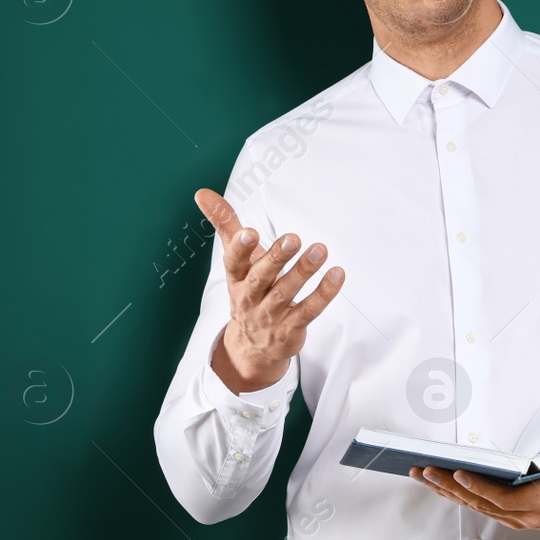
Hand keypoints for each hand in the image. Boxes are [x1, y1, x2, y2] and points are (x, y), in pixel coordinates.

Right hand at [194, 188, 343, 393]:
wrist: (253, 346)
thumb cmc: (248, 289)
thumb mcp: (236, 259)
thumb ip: (224, 224)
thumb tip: (202, 193)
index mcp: (235, 278)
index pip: (233, 262)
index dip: (240, 249)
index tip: (249, 232)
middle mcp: (249, 298)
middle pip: (260, 278)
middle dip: (276, 258)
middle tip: (293, 238)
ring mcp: (270, 316)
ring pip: (285, 293)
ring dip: (303, 272)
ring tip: (320, 250)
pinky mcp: (290, 329)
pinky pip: (308, 311)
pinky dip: (323, 294)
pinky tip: (336, 275)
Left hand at [409, 442, 539, 530]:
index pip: (505, 499)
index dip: (481, 488)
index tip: (460, 474)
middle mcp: (528, 515)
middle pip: (482, 503)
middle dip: (451, 487)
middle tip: (427, 471)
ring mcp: (517, 517)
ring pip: (475, 506)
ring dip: (447, 491)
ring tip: (423, 474)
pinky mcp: (511, 515)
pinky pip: (479, 506)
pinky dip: (457, 495)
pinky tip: (439, 483)